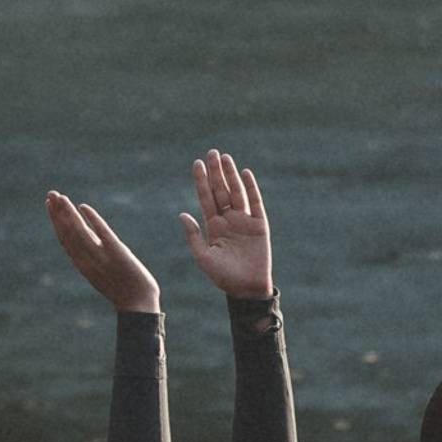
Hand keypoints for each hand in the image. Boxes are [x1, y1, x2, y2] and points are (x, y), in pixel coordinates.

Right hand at [46, 190, 159, 313]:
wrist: (137, 305)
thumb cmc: (121, 290)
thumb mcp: (100, 272)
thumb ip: (92, 256)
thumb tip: (87, 239)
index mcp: (82, 265)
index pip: (64, 239)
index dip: (55, 221)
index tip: (49, 205)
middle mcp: (87, 260)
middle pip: (68, 232)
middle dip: (58, 212)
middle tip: (50, 193)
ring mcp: (101, 256)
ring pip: (79, 231)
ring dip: (69, 213)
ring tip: (60, 197)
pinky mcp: (116, 252)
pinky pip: (101, 233)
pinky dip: (91, 219)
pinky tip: (83, 207)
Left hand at [178, 149, 271, 299]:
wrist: (246, 288)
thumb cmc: (222, 276)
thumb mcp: (203, 256)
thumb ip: (193, 235)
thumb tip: (181, 214)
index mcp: (213, 226)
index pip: (205, 198)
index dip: (201, 181)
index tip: (196, 164)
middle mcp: (228, 220)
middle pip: (220, 190)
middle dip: (215, 172)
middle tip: (211, 152)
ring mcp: (244, 221)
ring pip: (236, 192)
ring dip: (230, 175)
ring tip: (224, 157)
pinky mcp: (259, 224)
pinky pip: (255, 202)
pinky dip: (250, 188)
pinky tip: (244, 173)